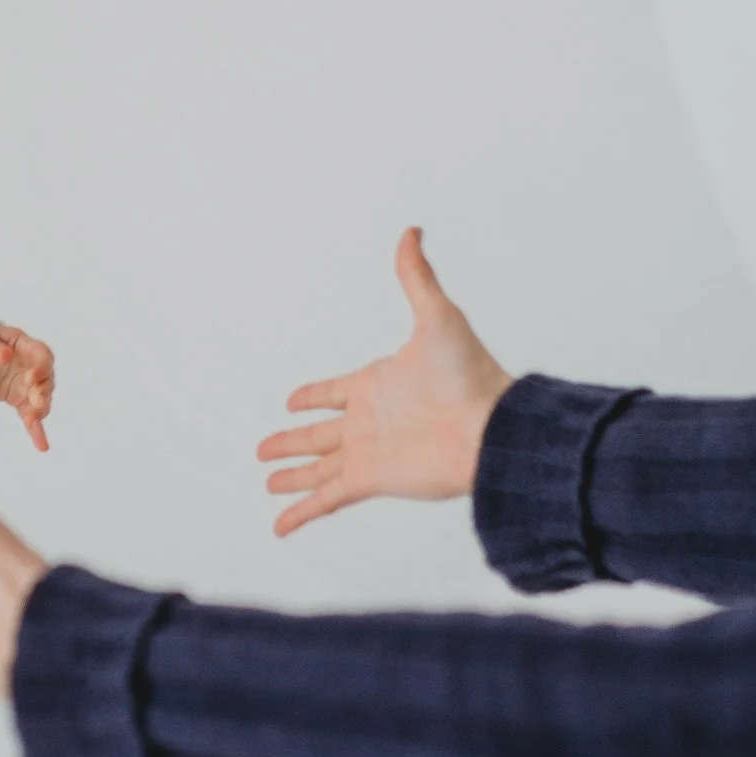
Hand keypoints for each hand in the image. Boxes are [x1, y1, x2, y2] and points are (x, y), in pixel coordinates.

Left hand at [0, 322, 55, 452]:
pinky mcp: (23, 402)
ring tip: (32, 421)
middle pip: (47, 380)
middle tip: (35, 401)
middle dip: (42, 392)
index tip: (31, 378)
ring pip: (42, 401)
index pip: (43, 355)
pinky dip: (37, 432)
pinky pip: (32, 418)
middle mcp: (34, 368)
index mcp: (27, 347)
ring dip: (39, 411)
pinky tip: (42, 446)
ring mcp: (30, 386)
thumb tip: (5, 355)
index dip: (40, 367)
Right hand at [257, 226, 510, 537]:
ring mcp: (369, 453)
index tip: (291, 400)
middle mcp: (370, 422)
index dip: (312, 396)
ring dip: (293, 476)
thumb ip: (417, 278)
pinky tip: (280, 525)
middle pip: (319, 434)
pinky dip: (301, 513)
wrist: (491, 428)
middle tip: (263, 449)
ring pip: (318, 468)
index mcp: (378, 384)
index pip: (334, 392)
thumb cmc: (471, 375)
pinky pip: (326, 499)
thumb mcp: (437, 317)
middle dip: (291, 441)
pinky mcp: (371, 480)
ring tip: (268, 482)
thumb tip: (411, 232)